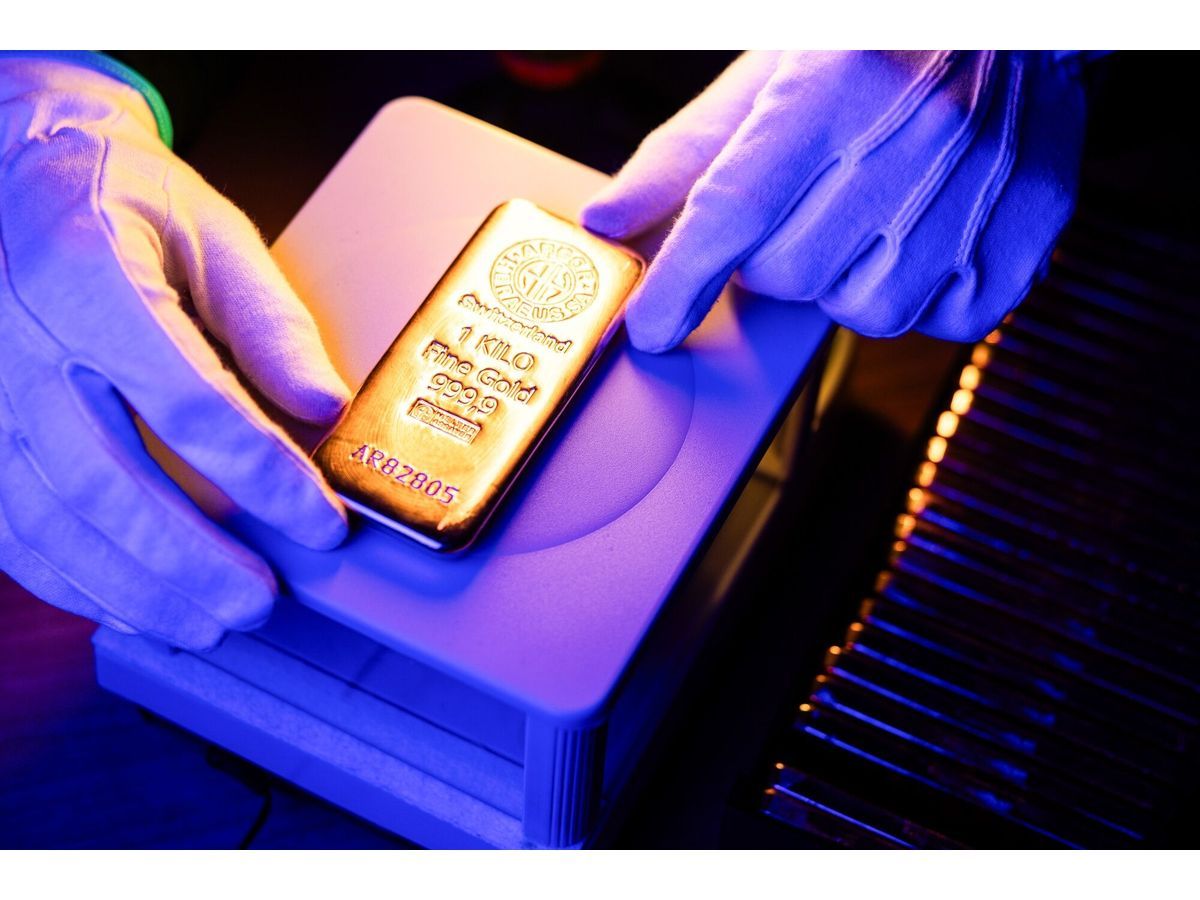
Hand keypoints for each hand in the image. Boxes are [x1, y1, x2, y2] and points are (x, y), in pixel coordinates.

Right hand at [0, 57, 349, 649]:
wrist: (13, 173)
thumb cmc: (119, 198)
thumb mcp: (211, 231)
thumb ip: (271, 323)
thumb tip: (325, 408)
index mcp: (89, 275)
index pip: (191, 403)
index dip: (264, 477)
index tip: (321, 522)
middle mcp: (17, 341)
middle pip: (109, 481)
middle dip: (193, 560)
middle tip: (262, 600)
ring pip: (49, 520)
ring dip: (135, 587)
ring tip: (207, 621)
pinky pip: (7, 526)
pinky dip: (72, 578)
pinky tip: (130, 604)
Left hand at [583, 51, 1085, 350]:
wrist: (1022, 28)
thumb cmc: (877, 51)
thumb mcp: (770, 76)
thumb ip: (685, 154)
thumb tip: (610, 220)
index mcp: (833, 91)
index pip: (734, 211)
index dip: (680, 282)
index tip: (649, 328)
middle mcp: (911, 143)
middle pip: (788, 275)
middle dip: (771, 260)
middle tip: (803, 210)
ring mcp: (973, 198)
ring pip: (861, 311)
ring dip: (843, 282)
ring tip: (868, 217)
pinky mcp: (1022, 244)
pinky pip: (937, 323)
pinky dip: (917, 296)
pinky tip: (923, 238)